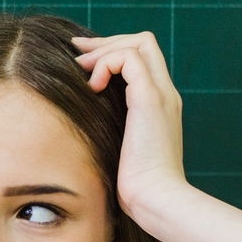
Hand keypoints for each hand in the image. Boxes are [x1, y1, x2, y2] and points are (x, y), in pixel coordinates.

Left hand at [70, 31, 190, 220]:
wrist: (155, 199)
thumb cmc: (133, 186)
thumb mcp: (118, 150)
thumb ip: (111, 130)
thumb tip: (83, 121)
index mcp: (160, 104)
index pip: (144, 58)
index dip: (112, 52)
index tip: (83, 61)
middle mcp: (165, 93)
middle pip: (144, 42)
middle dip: (106, 43)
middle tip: (76, 54)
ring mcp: (161, 94)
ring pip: (139, 43)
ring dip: (104, 51)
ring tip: (82, 72)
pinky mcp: (150, 100)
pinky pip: (129, 59)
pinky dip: (106, 64)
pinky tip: (92, 87)